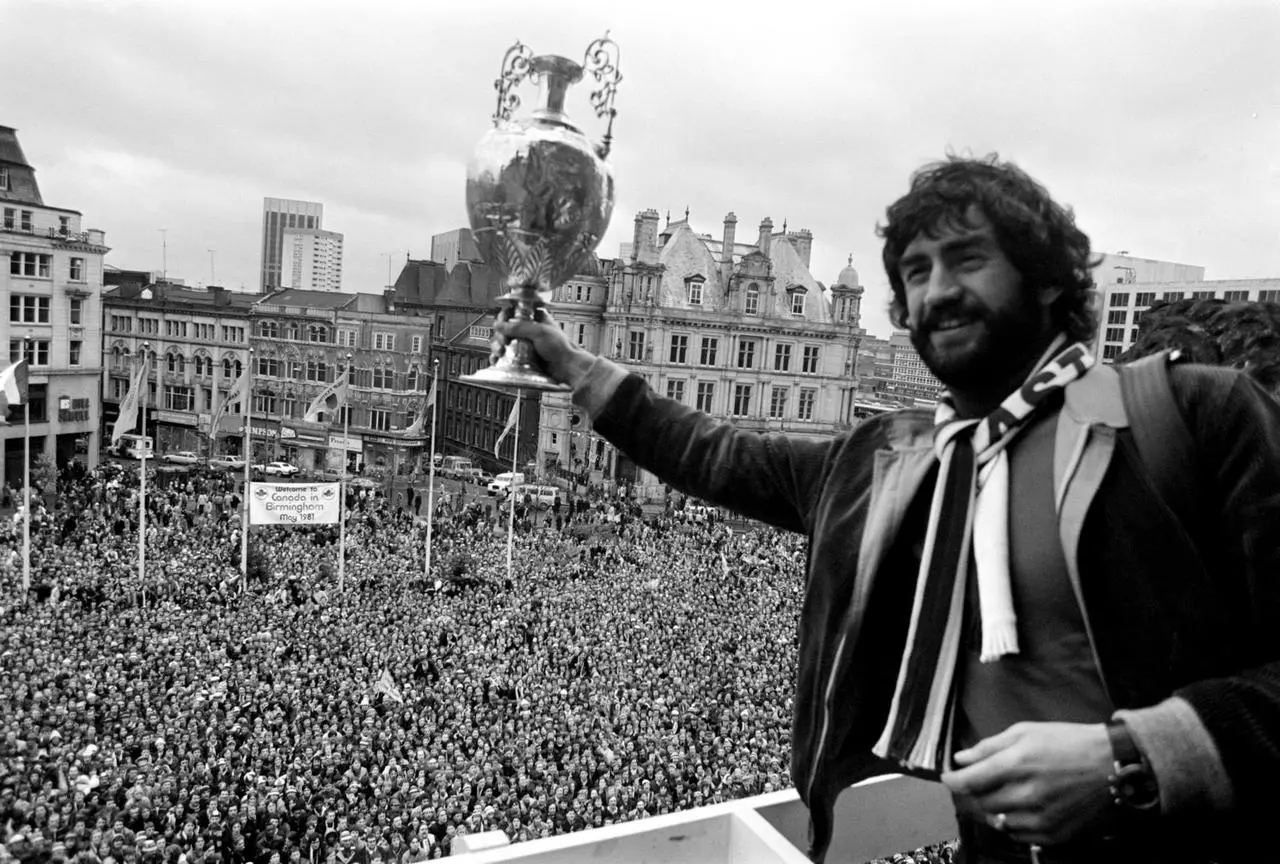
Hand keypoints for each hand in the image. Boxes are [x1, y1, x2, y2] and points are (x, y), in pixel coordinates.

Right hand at [490, 305, 595, 388]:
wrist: (566, 368)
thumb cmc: (561, 348)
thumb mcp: (540, 332)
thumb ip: (519, 327)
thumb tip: (500, 325)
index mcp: (533, 317)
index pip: (512, 311)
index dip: (504, 317)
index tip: (501, 324)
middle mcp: (526, 329)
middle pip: (504, 327)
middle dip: (500, 334)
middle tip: (503, 342)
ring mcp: (522, 343)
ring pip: (502, 341)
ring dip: (497, 346)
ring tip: (500, 352)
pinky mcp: (520, 356)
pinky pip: (504, 355)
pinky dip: (498, 357)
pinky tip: (496, 359)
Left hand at [941, 721, 1116, 845]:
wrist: (1113, 764)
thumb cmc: (1068, 742)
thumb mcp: (1026, 731)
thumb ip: (990, 747)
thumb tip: (961, 759)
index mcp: (1018, 763)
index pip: (970, 781)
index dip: (953, 781)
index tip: (948, 778)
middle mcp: (1028, 794)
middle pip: (982, 803)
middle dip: (976, 793)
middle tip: (983, 782)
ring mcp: (1042, 817)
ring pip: (999, 821)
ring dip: (995, 809)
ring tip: (1006, 793)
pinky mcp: (1055, 833)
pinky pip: (1020, 835)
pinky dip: (1014, 823)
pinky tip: (1023, 807)